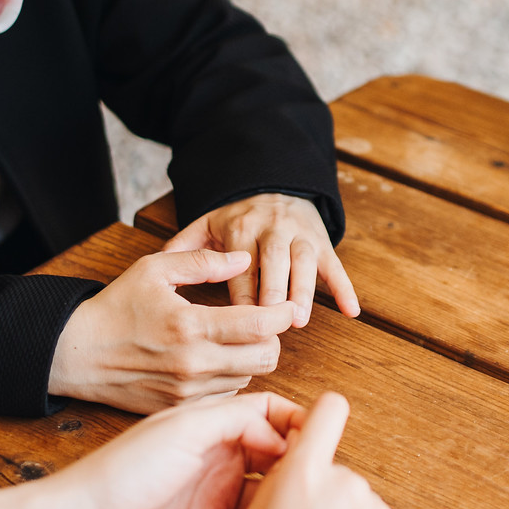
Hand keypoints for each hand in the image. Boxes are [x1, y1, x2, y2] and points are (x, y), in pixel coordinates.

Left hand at [47, 391, 302, 508]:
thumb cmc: (120, 473)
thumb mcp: (182, 431)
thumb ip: (234, 421)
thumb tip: (282, 432)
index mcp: (210, 426)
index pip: (267, 413)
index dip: (296, 423)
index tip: (322, 441)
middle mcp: (214, 459)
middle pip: (272, 456)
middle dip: (299, 466)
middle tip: (324, 485)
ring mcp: (209, 498)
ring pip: (264, 498)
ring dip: (286, 505)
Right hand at [49, 249, 294, 411]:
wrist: (77, 354)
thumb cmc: (115, 308)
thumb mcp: (153, 270)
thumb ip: (202, 262)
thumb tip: (244, 259)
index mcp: (189, 326)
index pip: (258, 325)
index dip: (282, 315)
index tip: (286, 307)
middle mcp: (193, 364)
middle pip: (265, 359)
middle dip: (273, 339)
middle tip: (263, 324)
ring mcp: (187, 391)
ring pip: (249, 378)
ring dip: (252, 358)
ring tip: (236, 339)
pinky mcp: (180, 407)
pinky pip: (225, 395)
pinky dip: (231, 377)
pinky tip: (216, 359)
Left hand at [166, 193, 360, 325]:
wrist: (274, 184)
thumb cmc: (236, 218)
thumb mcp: (206, 224)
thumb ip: (184, 248)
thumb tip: (156, 269)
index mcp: (241, 228)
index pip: (241, 265)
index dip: (241, 292)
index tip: (235, 321)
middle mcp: (273, 229)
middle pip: (275, 262)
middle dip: (274, 291)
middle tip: (270, 323)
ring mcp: (301, 235)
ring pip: (305, 262)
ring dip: (304, 289)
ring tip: (299, 319)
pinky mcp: (323, 242)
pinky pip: (336, 265)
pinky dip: (345, 288)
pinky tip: (352, 311)